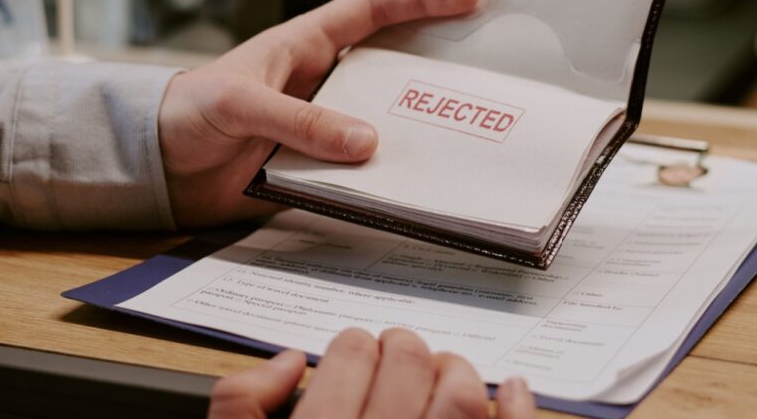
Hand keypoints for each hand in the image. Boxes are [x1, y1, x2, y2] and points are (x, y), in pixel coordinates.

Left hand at [159, 0, 478, 227]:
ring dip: (418, 131)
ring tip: (467, 138)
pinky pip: (361, 174)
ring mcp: (322, 128)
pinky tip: (416, 190)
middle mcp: (323, 83)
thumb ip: (299, 121)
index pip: (373, 10)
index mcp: (305, 45)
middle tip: (490, 70)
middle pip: (393, 67)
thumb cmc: (184, 113)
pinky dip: (388, 181)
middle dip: (439, 64)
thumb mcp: (239, 105)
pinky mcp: (315, 171)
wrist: (152, 168)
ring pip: (384, 123)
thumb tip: (368, 142)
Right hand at [208, 328, 535, 418]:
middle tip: (394, 353)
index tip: (353, 353)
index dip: (352, 347)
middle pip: (407, 365)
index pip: (348, 359)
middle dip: (401, 348)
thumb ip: (238, 409)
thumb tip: (285, 363)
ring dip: (455, 370)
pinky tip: (513, 389)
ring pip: (461, 397)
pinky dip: (518, 408)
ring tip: (443, 370)